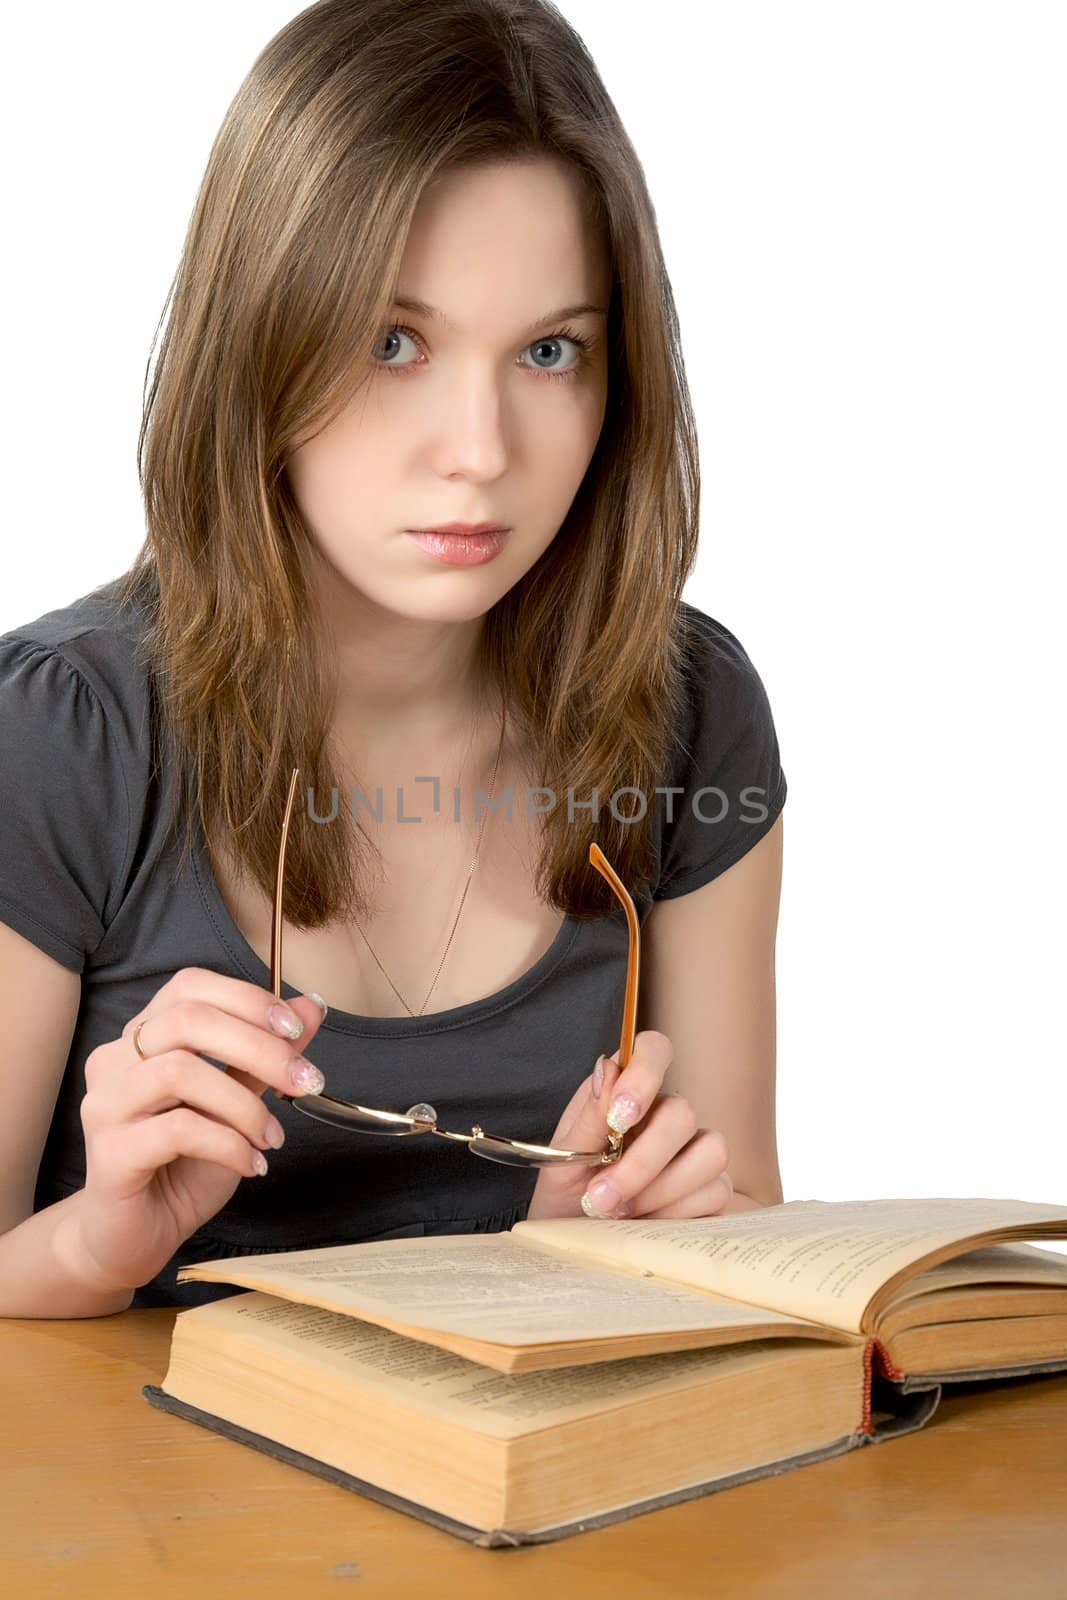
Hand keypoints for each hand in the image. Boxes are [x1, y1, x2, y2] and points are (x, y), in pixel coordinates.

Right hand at [72, 968, 329, 1293]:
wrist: (137, 1236)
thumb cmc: (185, 1164)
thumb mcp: (238, 1103)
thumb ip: (267, 1055)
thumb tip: (312, 1006)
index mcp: (143, 1036)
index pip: (188, 986)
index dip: (246, 999)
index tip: (295, 1029)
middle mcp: (115, 1060)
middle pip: (187, 1020)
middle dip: (259, 1047)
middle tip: (303, 1081)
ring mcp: (106, 1105)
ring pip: (179, 1072)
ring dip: (244, 1104)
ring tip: (272, 1137)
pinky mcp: (108, 1152)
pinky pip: (177, 1130)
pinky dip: (228, 1144)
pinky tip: (251, 1165)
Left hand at [526, 1030, 732, 1221]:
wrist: (575, 1243)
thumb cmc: (567, 1195)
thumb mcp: (562, 1160)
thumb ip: (589, 1116)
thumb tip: (610, 1068)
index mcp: (626, 1093)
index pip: (653, 1050)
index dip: (645, 1074)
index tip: (618, 1118)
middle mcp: (666, 1114)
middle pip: (683, 1113)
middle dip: (641, 1163)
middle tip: (600, 1197)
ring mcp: (694, 1151)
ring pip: (710, 1152)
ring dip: (659, 1190)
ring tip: (618, 1213)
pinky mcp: (711, 1190)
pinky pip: (715, 1191)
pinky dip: (674, 1213)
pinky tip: (644, 1223)